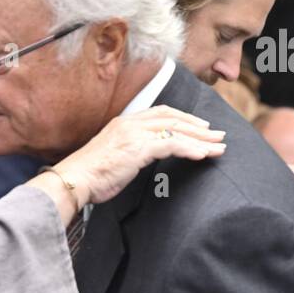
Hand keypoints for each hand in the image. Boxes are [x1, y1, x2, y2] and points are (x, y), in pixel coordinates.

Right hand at [56, 105, 225, 204]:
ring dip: (201, 139)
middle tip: (218, 135)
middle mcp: (131, 123)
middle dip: (199, 128)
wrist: (74, 180)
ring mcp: (135, 134)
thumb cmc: (90, 174)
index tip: (200, 127)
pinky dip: (190, 149)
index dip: (184, 118)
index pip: (161, 113)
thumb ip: (130, 149)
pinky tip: (203, 155)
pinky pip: (171, 145)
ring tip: (219, 147)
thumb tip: (143, 156)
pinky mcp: (138, 148)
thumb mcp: (112, 155)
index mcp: (124, 122)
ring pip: (176, 131)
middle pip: (173, 119)